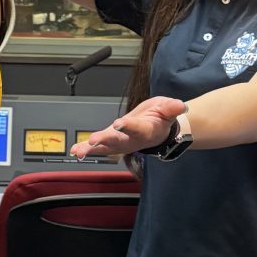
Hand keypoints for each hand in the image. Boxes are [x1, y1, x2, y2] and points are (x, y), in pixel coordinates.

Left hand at [70, 96, 186, 158]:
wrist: (159, 129)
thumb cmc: (162, 118)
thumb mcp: (169, 109)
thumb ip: (172, 108)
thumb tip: (181, 105)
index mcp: (146, 130)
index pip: (137, 128)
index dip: (128, 126)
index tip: (119, 123)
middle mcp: (132, 140)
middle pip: (118, 141)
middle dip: (105, 140)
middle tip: (92, 141)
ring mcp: (121, 143)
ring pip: (105, 147)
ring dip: (91, 150)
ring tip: (78, 151)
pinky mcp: (112, 141)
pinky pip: (98, 147)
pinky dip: (86, 149)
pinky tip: (74, 150)